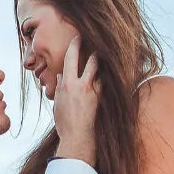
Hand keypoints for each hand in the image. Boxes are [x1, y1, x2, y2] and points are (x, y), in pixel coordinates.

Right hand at [52, 34, 99, 165]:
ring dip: (104, 63)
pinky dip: (108, 77)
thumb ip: (59, 86)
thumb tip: (60, 75)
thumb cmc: (65, 122)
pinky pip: (106, 83)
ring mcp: (94, 91)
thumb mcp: (57, 103)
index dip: (75, 45)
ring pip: (102, 71)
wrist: (78, 138)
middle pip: (92, 60)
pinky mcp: (103, 99)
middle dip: (95, 49)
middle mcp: (81, 85)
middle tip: (99, 40)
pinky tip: (115, 72)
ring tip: (108, 54)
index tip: (78, 36)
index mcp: (67, 84)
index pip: (71, 58)